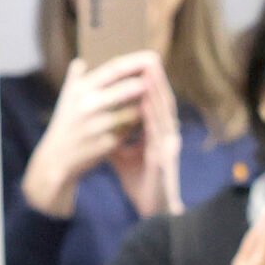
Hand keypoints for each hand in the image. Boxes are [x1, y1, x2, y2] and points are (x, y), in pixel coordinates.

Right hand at [20, 54, 156, 218]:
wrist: (57, 158)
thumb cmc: (66, 124)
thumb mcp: (66, 99)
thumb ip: (75, 79)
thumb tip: (80, 62)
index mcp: (80, 89)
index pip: (113, 69)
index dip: (136, 61)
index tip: (153, 57)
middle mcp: (87, 105)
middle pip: (126, 89)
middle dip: (147, 81)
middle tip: (162, 77)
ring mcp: (97, 126)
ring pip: (133, 112)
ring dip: (147, 105)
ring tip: (159, 98)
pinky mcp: (106, 144)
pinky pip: (131, 131)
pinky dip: (141, 124)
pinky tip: (151, 119)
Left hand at [106, 53, 182, 217]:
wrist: (151, 209)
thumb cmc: (140, 181)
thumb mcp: (123, 154)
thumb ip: (115, 136)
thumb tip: (97, 118)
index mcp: (157, 133)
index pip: (154, 101)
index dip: (149, 81)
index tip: (139, 61)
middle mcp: (166, 135)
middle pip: (162, 101)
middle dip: (157, 78)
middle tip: (149, 55)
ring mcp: (167, 146)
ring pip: (165, 113)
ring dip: (158, 91)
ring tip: (150, 70)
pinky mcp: (164, 159)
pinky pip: (159, 134)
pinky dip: (154, 116)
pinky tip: (147, 103)